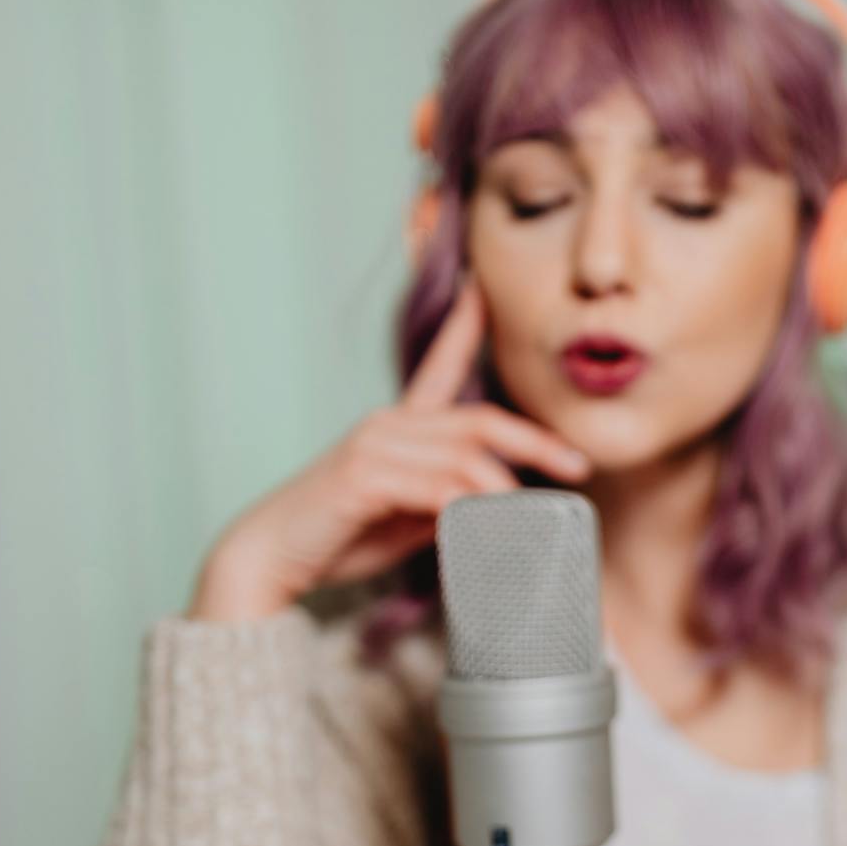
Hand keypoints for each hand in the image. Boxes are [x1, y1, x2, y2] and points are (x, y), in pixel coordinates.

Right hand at [188, 277, 590, 620]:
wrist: (269, 557)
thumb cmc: (337, 535)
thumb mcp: (407, 516)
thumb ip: (449, 501)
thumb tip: (500, 505)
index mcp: (398, 426)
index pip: (439, 364)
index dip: (466, 326)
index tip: (485, 288)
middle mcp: (388, 425)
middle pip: (479, 422)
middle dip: (535, 441)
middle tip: (577, 464)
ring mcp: (373, 446)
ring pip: (465, 459)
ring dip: (505, 493)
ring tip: (532, 526)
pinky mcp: (362, 476)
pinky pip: (435, 489)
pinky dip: (469, 512)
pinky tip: (484, 534)